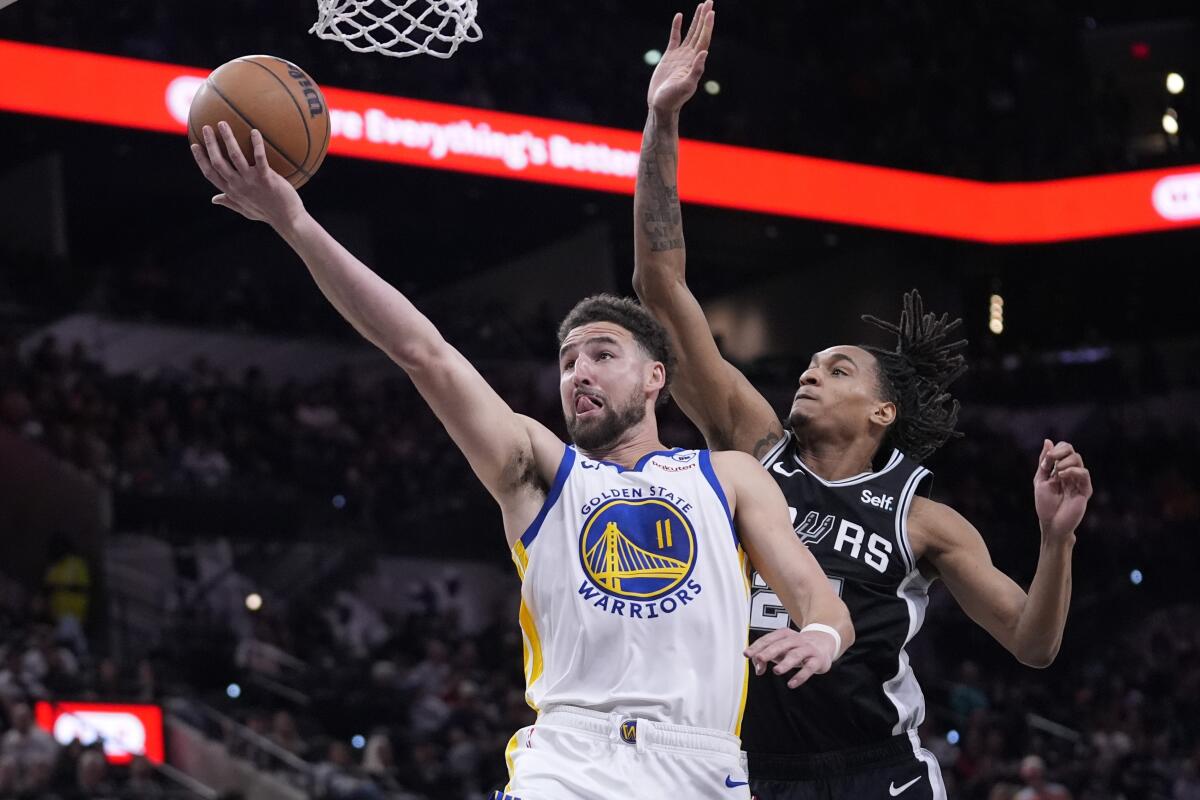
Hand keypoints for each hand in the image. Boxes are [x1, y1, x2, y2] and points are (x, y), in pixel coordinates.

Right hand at [190, 122, 304, 229]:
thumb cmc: (267, 213)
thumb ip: (229, 202)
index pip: (210, 174)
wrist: (287, 220)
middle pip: (218, 162)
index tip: (194, 145)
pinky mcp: (266, 179)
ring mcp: (251, 182)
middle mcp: (238, 186)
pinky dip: (257, 144)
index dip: (201, 159)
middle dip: (210, 144)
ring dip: (228, 139)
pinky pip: (260, 158)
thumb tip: (214, 199)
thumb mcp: (245, 210)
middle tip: (207, 127)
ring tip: (223, 123)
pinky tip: (254, 131)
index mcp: (231, 191)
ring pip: (235, 156)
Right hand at [647, 1, 714, 113]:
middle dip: (704, 17)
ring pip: (690, 33)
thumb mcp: (686, 86)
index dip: (708, 26)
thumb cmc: (673, 99)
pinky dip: (677, 27)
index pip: (704, 39)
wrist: (660, 105)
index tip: (711, 12)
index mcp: (695, 62)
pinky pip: (675, 38)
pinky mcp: (669, 57)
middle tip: (709, 1)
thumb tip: (704, 52)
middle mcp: (690, 56)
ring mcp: (680, 56)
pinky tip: (679, 16)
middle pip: (700, 32)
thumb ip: (696, 70)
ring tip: (701, 5)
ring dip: (696, 20)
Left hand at [743, 628, 836, 688]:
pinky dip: (800, 676)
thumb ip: (766, 657)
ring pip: (795, 655)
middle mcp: (795, 640)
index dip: (757, 646)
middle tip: (759, 659)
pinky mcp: (817, 660)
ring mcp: (807, 649)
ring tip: (776, 671)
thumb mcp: (781, 649)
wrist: (823, 642)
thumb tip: (758, 670)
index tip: (747, 654)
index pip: (768, 639)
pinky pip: (808, 668)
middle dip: (769, 652)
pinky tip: (791, 684)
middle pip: (781, 645)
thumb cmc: (797, 646)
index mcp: (784, 635)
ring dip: (785, 663)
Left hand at [1034, 439, 1092, 539]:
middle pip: (1071, 450)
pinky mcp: (1085, 490)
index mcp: (1060, 469)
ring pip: (1077, 459)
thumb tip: (1048, 440)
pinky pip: (1084, 473)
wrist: (1051, 523)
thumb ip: (1045, 462)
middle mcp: (1071, 472)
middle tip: (1051, 461)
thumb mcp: (1040, 480)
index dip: (1055, 450)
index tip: (1046, 462)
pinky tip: (1062, 477)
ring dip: (1065, 462)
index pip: (1064, 448)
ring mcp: (1079, 481)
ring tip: (1057, 474)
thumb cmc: (1045, 504)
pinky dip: (1072, 471)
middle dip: (1060, 452)